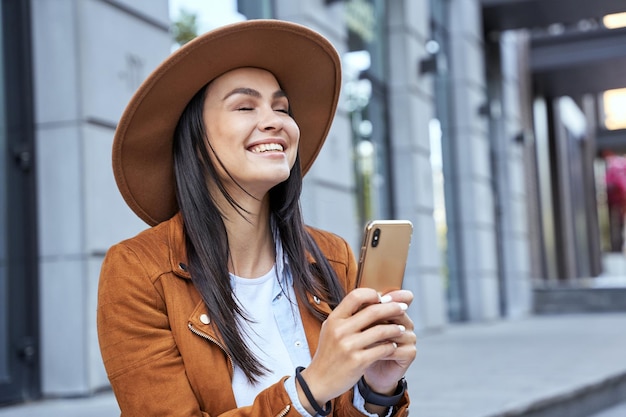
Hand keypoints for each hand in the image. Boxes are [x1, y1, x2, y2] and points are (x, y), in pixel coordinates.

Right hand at [296, 288, 413, 413]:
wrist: (319, 380)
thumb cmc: (329, 353)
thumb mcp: (331, 329)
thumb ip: (348, 315)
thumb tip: (371, 300)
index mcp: (334, 319)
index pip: (355, 296)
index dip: (372, 294)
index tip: (383, 298)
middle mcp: (340, 330)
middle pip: (372, 311)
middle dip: (392, 308)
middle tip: (403, 308)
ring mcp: (348, 346)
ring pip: (381, 330)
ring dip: (395, 329)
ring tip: (401, 329)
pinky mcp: (357, 361)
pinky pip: (382, 349)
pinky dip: (391, 346)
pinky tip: (394, 346)